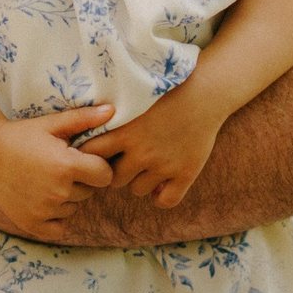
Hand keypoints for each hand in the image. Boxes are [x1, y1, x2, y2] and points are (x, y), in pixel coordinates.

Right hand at [0, 106, 116, 237]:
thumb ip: (84, 119)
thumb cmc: (22, 134)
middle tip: (57, 168)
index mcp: (66, 166)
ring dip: (65, 198)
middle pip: (88, 192)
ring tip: (45, 180)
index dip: (97, 167)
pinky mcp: (30, 223)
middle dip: (80, 181)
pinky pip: (58, 228)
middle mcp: (57, 192)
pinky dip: (55, 218)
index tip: (82, 160)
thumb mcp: (52, 124)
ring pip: (72, 208)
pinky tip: (43, 200)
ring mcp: (43, 210)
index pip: (105, 176)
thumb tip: (113, 111)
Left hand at [88, 89, 222, 208]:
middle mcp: (142, 152)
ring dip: (140, 182)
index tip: (97, 155)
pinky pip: (166, 201)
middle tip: (127, 161)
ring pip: (137, 190)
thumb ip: (111, 119)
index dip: (91, 157)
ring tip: (148, 166)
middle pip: (114, 179)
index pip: (92, 155)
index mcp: (125, 133)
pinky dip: (161, 197)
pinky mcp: (185, 173)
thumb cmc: (165, 92)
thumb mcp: (132, 100)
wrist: (204, 92)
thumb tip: (87, 135)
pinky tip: (163, 184)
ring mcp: (164, 165)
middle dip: (117, 172)